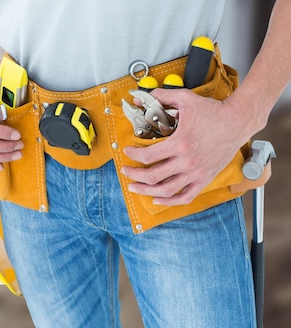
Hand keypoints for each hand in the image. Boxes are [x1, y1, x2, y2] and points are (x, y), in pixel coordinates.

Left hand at [121, 88, 251, 205]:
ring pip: (166, 190)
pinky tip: (157, 199)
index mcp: (180, 143)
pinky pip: (185, 196)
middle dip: (134, 175)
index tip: (127, 152)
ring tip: (134, 187)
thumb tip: (142, 97)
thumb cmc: (213, 111)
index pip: (148, 156)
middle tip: (125, 171)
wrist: (238, 121)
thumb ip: (162, 97)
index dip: (133, 155)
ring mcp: (196, 173)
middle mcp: (187, 161)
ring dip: (146, 191)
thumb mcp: (185, 99)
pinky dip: (169, 201)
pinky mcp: (205, 179)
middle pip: (152, 176)